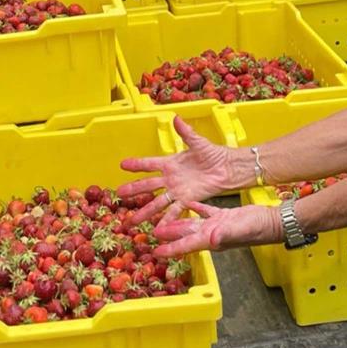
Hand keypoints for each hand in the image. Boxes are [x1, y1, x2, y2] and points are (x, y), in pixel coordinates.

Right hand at [118, 116, 238, 223]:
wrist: (227, 168)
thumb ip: (186, 133)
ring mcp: (177, 191)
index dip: (136, 164)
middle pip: (148, 185)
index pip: (149, 163)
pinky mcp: (187, 200)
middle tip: (119, 194)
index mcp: (170, 162)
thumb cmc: (213, 154)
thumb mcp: (198, 142)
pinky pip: (174, 211)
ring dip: (145, 211)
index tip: (122, 165)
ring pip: (157, 202)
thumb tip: (176, 118)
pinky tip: (158, 229)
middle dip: (133, 190)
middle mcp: (170, 178)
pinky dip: (166, 220)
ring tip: (132, 220)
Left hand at [150, 201, 281, 257]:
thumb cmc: (256, 229)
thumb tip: (211, 240)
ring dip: (177, 222)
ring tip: (163, 220)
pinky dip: (195, 208)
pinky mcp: (223, 216)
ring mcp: (216, 225)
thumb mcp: (238, 230)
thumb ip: (224, 235)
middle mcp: (210, 234)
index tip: (155, 253)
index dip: (170, 249)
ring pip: (192, 223)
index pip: (186, 246)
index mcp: (210, 239)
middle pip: (184, 235)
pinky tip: (188, 202)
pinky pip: (205, 212)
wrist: (271, 222)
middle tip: (151, 233)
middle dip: (168, 235)